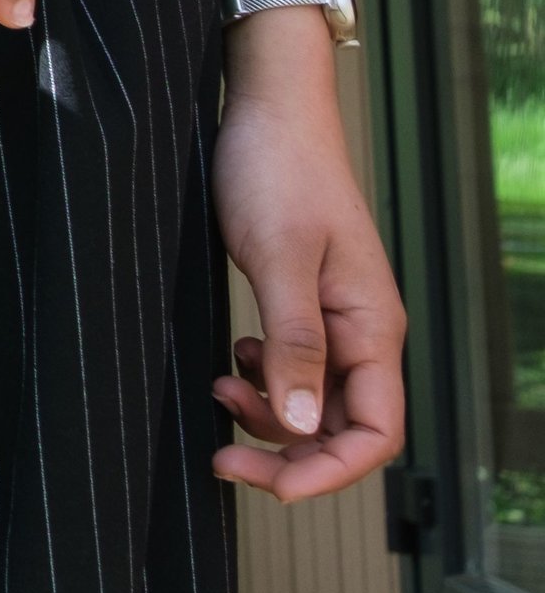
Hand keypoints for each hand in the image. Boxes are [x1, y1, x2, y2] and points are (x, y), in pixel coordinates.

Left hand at [209, 10, 408, 497]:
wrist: (265, 108)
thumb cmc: (275, 171)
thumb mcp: (277, 258)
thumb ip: (292, 342)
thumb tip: (304, 425)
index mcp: (372, 329)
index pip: (374, 434)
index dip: (326, 472)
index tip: (266, 484)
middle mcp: (362, 332)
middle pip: (342, 429)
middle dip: (286, 451)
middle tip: (221, 455)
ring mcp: (334, 318)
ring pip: (313, 402)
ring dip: (269, 413)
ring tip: (218, 386)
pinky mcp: (302, 301)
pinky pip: (293, 366)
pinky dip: (262, 377)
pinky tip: (232, 358)